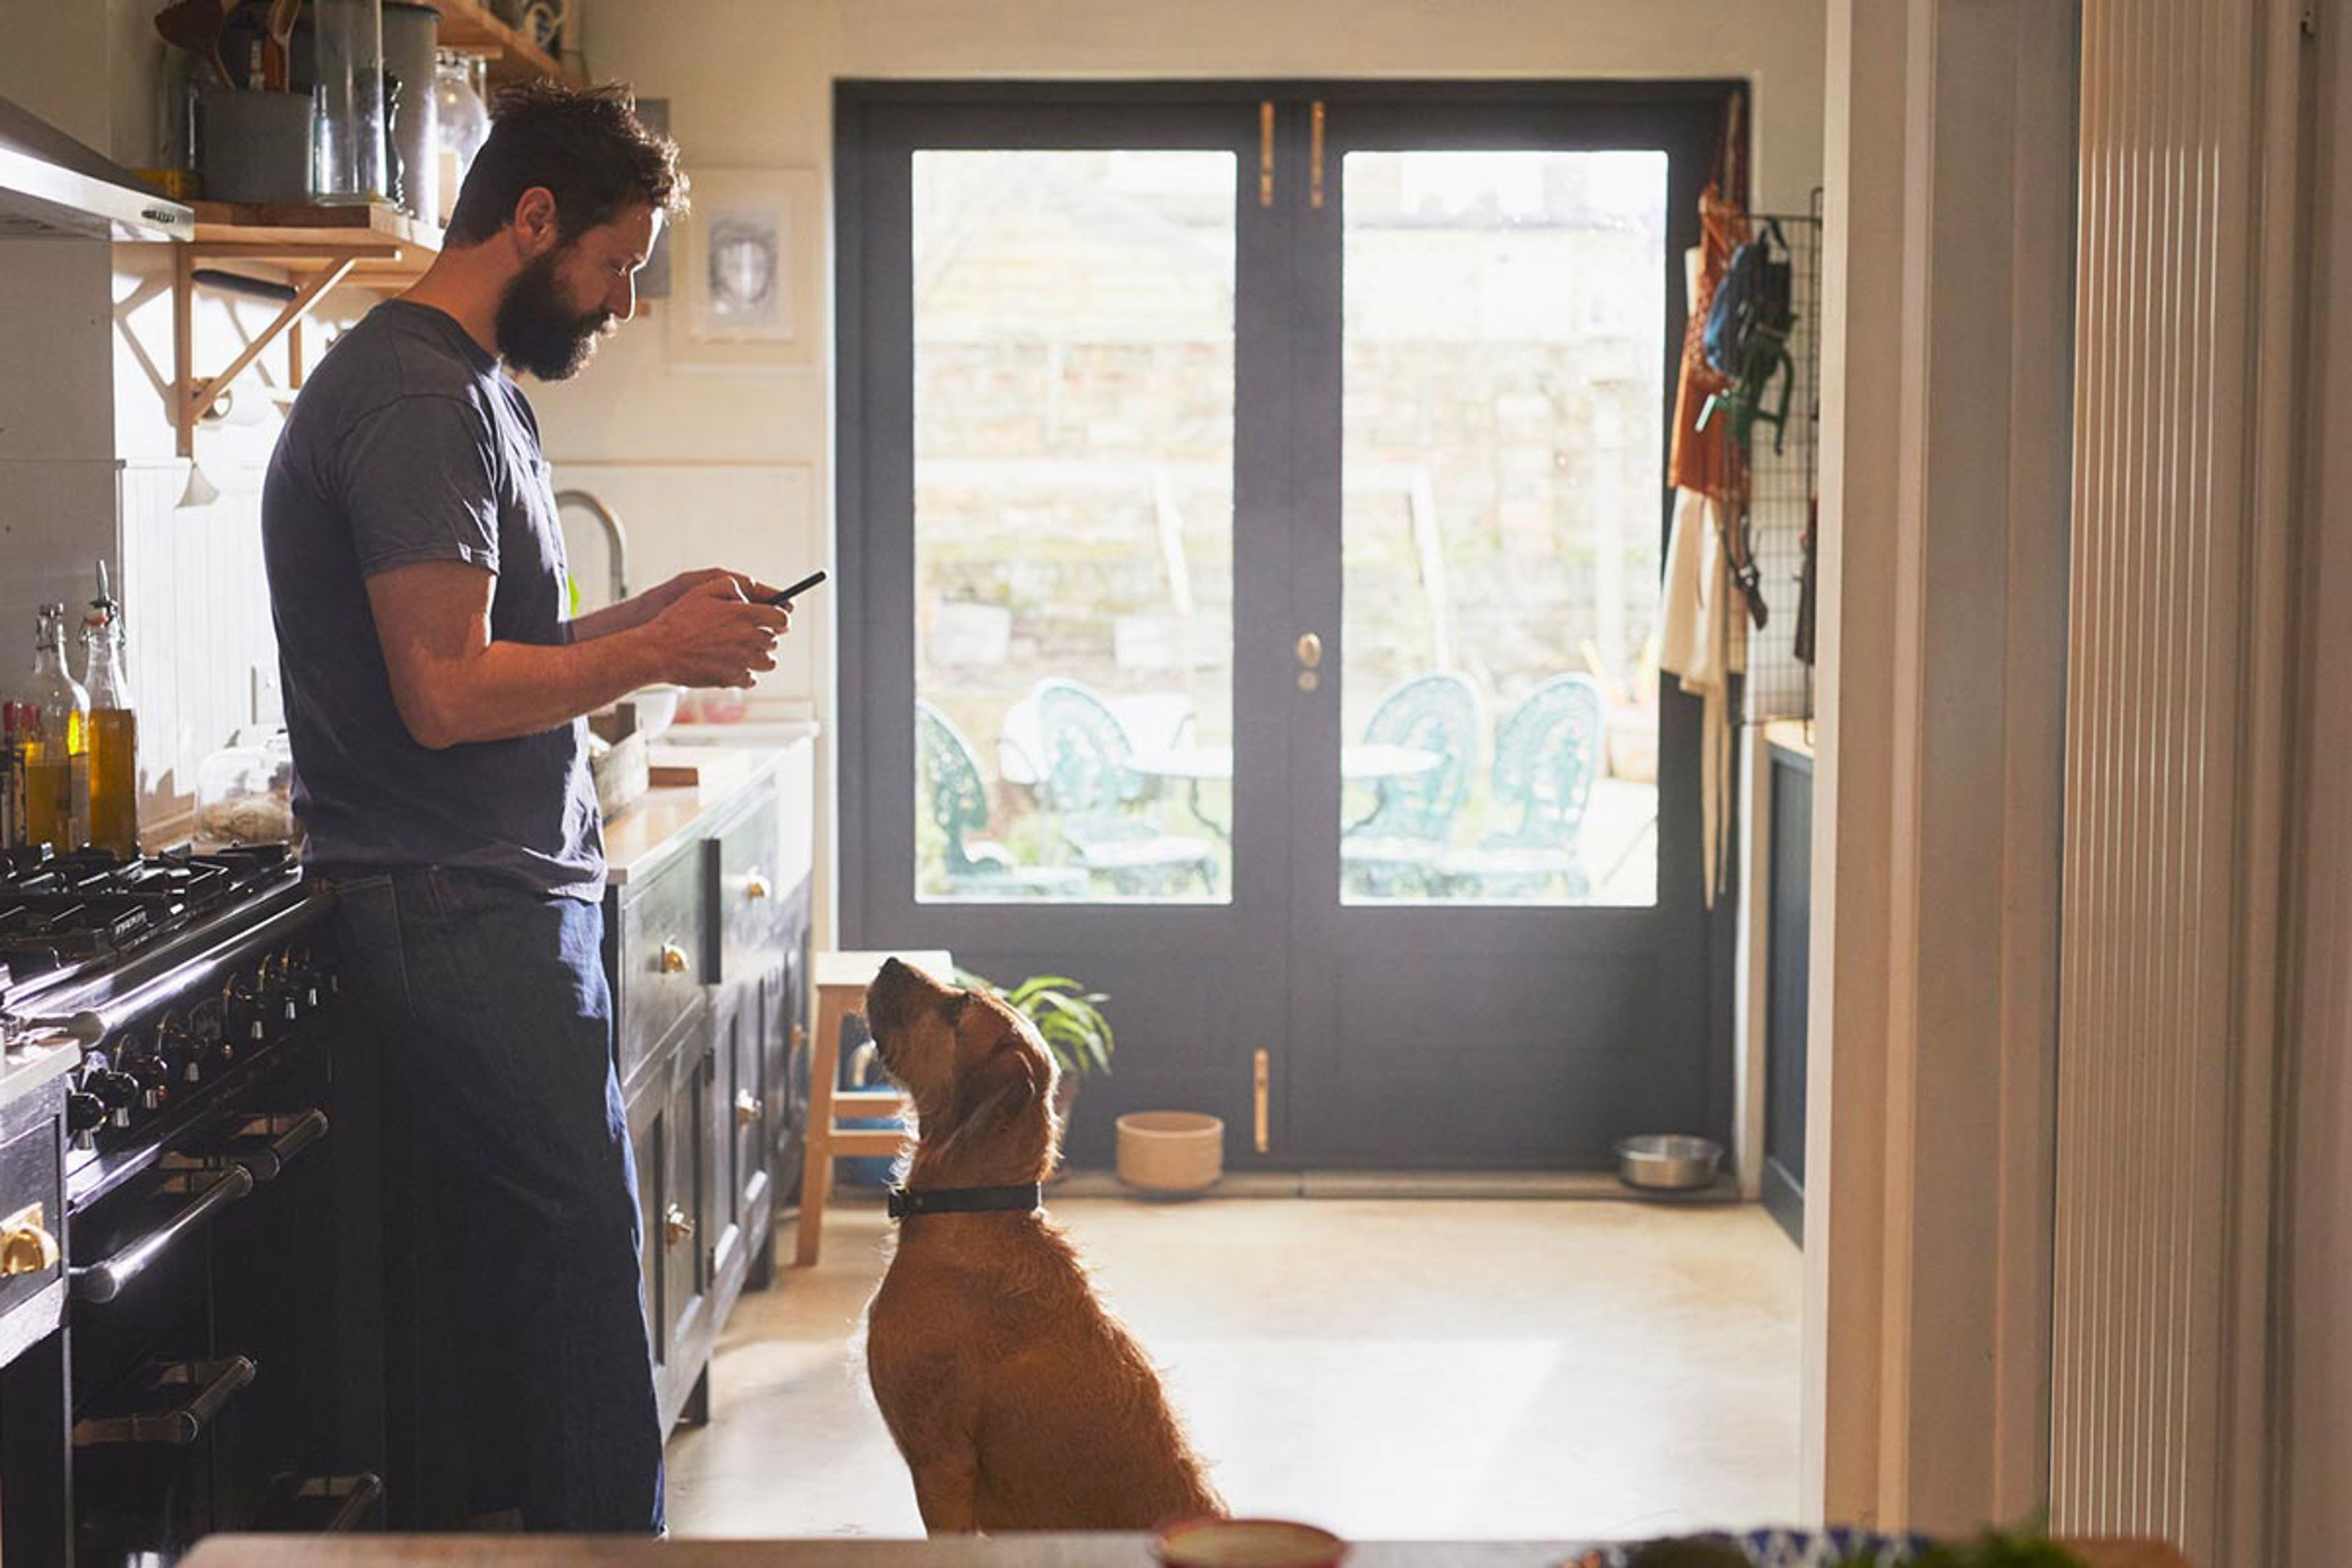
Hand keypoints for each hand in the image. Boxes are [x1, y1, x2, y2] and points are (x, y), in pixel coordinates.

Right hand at [646, 576, 791, 688]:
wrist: (660, 651)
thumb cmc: (679, 620)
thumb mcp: (702, 590)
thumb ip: (729, 585)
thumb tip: (746, 593)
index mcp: (745, 615)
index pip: (782, 619)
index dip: (780, 619)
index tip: (775, 621)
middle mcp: (749, 639)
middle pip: (773, 642)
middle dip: (765, 637)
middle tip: (747, 635)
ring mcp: (742, 661)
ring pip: (767, 663)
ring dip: (758, 657)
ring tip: (741, 651)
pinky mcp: (733, 679)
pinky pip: (751, 679)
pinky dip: (744, 674)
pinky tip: (730, 665)